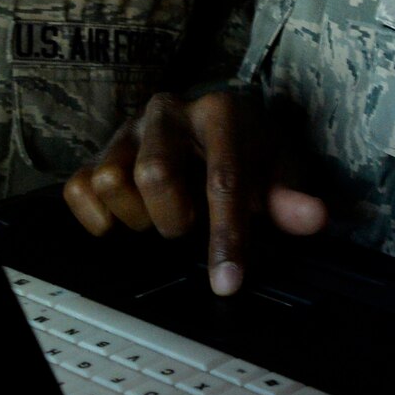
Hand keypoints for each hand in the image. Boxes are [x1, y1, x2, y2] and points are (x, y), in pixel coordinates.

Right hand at [62, 90, 326, 295]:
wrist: (214, 123)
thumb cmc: (248, 150)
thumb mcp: (278, 168)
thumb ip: (290, 196)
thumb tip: (314, 218)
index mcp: (219, 112)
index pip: (222, 178)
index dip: (225, 235)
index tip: (227, 282)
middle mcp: (167, 112)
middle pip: (153, 173)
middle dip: (174, 217)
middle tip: (190, 225)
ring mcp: (127, 130)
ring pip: (110, 180)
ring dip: (138, 216)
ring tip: (161, 215)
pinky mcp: (97, 151)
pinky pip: (80, 189)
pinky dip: (99, 217)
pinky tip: (127, 219)